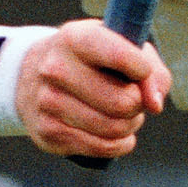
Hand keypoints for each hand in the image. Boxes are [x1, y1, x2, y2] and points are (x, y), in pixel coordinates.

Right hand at [16, 19, 172, 157]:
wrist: (34, 75)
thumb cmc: (93, 60)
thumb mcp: (123, 47)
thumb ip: (152, 70)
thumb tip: (154, 105)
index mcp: (75, 38)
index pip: (121, 57)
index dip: (143, 71)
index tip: (140, 71)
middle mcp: (55, 68)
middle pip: (124, 103)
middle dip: (138, 104)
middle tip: (132, 97)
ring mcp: (47, 102)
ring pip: (115, 128)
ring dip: (130, 124)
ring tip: (122, 113)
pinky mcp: (47, 133)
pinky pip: (103, 148)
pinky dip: (120, 143)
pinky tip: (116, 132)